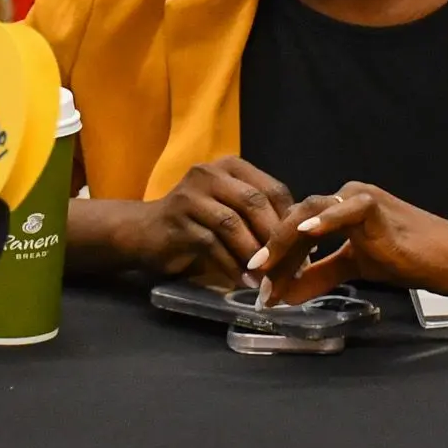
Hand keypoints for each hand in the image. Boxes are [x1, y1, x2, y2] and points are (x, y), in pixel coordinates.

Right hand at [115, 157, 293, 287]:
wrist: (144, 231)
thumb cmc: (197, 223)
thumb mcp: (231, 212)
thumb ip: (259, 219)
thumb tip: (303, 246)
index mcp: (232, 167)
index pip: (273, 189)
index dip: (290, 221)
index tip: (304, 249)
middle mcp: (211, 173)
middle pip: (254, 202)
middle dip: (273, 237)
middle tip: (288, 266)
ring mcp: (191, 194)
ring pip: (232, 223)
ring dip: (252, 253)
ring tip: (265, 277)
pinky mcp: (177, 220)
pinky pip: (211, 244)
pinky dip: (230, 265)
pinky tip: (242, 280)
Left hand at [247, 182, 447, 304]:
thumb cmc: (411, 259)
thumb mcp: (356, 269)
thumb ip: (320, 276)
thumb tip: (284, 295)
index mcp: (340, 209)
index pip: (295, 229)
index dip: (275, 257)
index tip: (259, 289)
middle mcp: (346, 196)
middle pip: (295, 219)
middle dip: (271, 253)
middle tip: (254, 284)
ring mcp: (361, 198)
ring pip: (310, 212)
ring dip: (285, 243)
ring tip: (266, 269)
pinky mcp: (377, 207)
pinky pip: (345, 209)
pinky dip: (324, 220)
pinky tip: (305, 234)